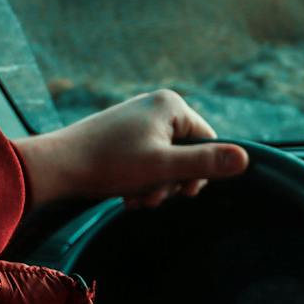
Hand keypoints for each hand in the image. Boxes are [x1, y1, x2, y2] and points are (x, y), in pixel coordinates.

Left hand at [12, 89, 248, 212]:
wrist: (56, 167)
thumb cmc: (110, 164)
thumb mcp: (164, 168)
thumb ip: (206, 164)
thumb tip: (247, 159)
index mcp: (171, 105)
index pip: (209, 142)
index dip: (198, 173)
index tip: (179, 192)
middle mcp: (156, 107)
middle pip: (187, 154)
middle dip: (172, 183)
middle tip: (151, 197)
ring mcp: (139, 121)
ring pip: (166, 163)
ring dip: (156, 187)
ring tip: (134, 198)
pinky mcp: (124, 136)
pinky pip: (147, 162)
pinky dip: (141, 182)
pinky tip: (125, 195)